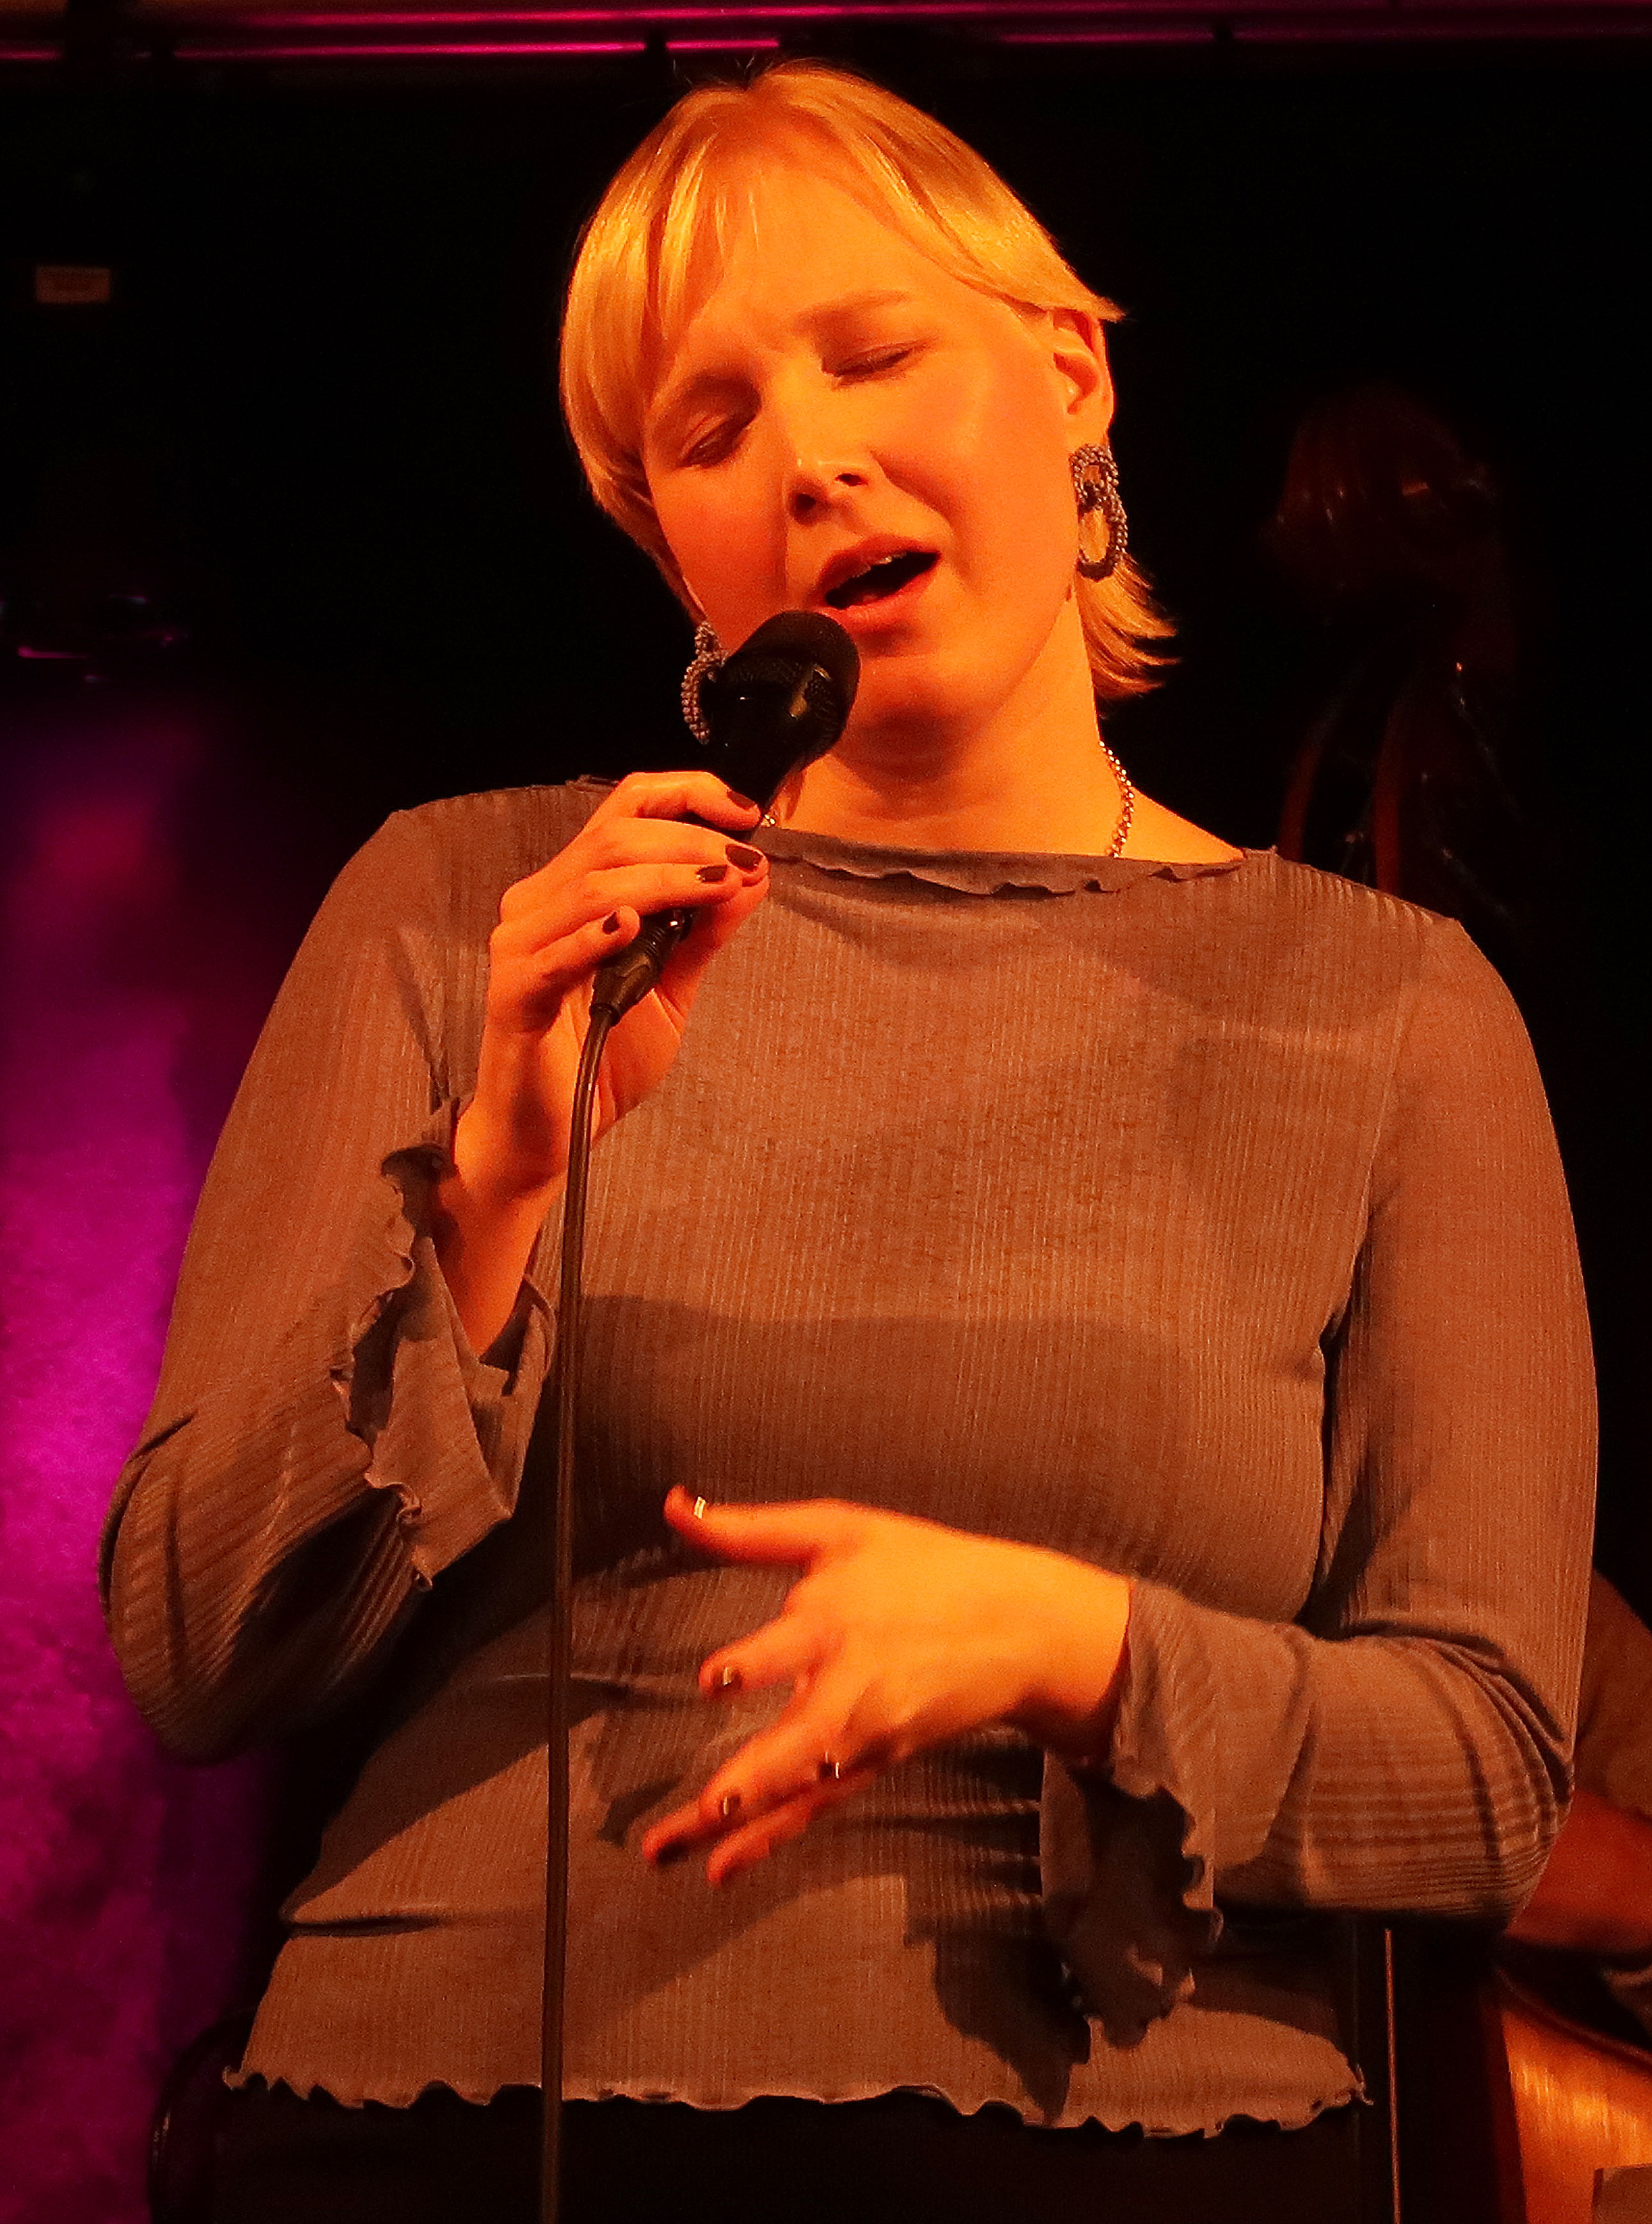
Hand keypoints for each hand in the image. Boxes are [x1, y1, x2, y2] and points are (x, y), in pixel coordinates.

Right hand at [433, 773, 767, 1350]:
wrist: (551, 1137)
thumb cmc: (600, 1058)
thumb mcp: (670, 987)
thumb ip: (703, 932)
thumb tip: (753, 873)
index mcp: (575, 889)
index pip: (624, 809)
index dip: (686, 794)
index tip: (747, 813)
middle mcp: (540, 903)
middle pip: (614, 837)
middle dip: (691, 841)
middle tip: (746, 861)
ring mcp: (521, 947)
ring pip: (591, 884)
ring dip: (665, 879)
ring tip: (718, 885)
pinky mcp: (515, 995)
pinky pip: (552, 954)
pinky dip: (594, 935)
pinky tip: (631, 928)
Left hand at [641, 1487, 1130, 1886]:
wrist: (1016, 1625)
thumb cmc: (922, 1566)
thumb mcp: (840, 1529)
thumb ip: (750, 1528)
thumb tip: (672, 1506)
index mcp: (839, 1620)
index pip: (796, 1645)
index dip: (756, 1662)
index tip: (714, 1677)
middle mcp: (852, 1685)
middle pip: (802, 1738)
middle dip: (758, 1774)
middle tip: (713, 1803)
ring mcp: (865, 1734)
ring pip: (800, 1788)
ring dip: (740, 1824)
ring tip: (677, 1852)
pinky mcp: (872, 1763)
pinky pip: (815, 1808)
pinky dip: (770, 1840)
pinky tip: (720, 1871)